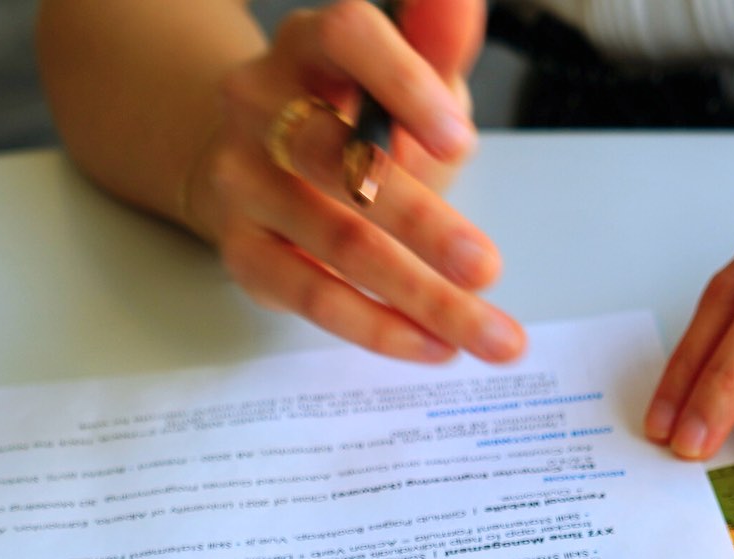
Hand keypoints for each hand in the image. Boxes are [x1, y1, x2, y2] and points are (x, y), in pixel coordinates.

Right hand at [189, 0, 522, 364]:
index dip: (403, 83)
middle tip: (487, 266)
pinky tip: (435, 344)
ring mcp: (243, 181)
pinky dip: (379, 327)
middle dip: (420, 220)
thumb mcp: (401, 73)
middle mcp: (260, 106)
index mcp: (308, 47)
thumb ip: (436, 42)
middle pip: (335, 158)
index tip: (461, 141)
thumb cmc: (350, 116)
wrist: (256, 164)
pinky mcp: (242, 249)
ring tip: (491, 333)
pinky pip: (310, 296)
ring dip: (422, 296)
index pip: (346, 38)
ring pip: (335, 242)